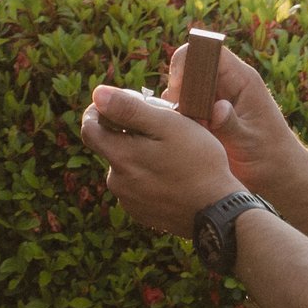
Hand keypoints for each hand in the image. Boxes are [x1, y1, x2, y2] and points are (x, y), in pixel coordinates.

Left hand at [79, 85, 233, 235]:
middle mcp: (118, 183)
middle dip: (128, 131)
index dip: (100, 111)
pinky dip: (148, 174)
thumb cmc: (198, 161)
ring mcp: (130, 201)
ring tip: (172, 150)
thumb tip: (97, 94)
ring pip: (126, 166)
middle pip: (110, 147)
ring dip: (140, 154)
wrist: (218, 211)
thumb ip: (129, 109)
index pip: (89, 129)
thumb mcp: (168, 125)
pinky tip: (173, 173)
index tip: (123, 103)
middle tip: (161, 126)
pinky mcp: (143, 214)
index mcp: (120, 158)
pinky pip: (137, 186)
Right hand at [163, 41, 307, 205]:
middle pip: (194, 67)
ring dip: (180, 104)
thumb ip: (230, 124)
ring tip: (187, 127)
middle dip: (180, 87)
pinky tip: (188, 135)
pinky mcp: (212, 113)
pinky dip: (182, 117)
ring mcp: (219, 98)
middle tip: (180, 114)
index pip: (211, 52)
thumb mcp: (249, 143)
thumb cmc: (270, 157)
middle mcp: (229, 84)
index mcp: (242, 80)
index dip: (190, 60)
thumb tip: (216, 109)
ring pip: (188, 87)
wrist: (279, 175)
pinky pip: (189, 105)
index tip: (178, 86)